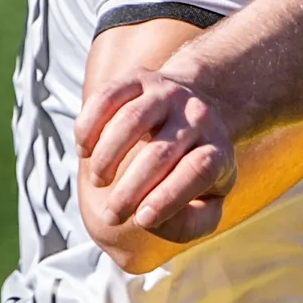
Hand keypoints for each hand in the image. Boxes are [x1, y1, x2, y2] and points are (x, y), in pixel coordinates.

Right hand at [75, 68, 236, 251]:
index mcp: (218, 149)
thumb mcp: (210, 199)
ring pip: (132, 120)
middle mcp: (197, 117)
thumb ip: (192, 222)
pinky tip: (85, 151)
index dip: (169, 197)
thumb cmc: (196, 168)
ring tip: (99, 181)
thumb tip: (151, 220)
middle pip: (161, 152)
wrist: (199, 108)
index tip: (142, 220)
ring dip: (108, 157)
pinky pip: (108, 96)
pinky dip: (89, 125)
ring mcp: (167, 94)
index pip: (199, 170)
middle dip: (130, 190)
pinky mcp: (138, 79)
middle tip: (111, 216)